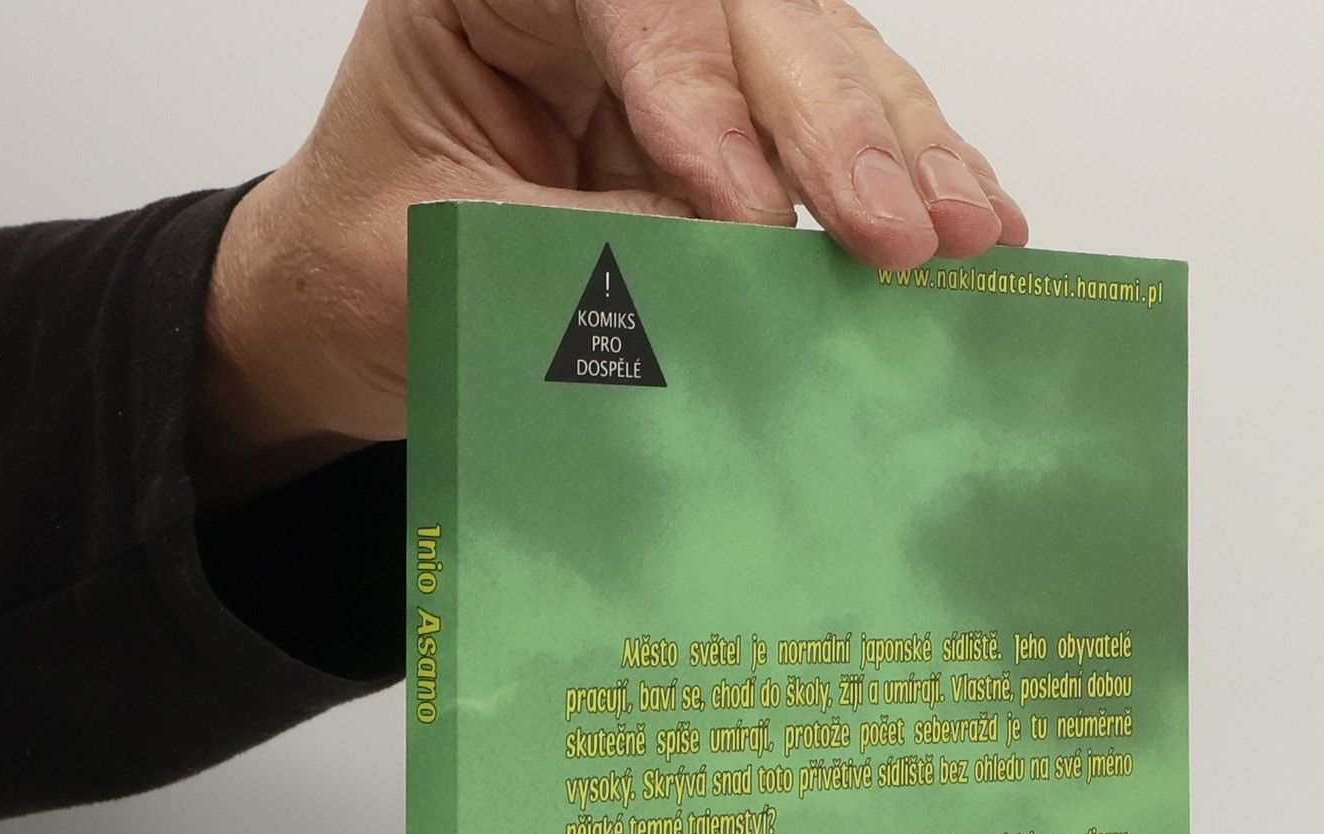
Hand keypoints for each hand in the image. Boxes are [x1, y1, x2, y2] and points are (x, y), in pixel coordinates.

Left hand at [192, 0, 1026, 506]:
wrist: (346, 312)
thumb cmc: (359, 268)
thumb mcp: (444, 255)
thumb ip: (586, 245)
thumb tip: (735, 262)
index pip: (632, 1)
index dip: (701, 101)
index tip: (749, 219)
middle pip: (754, 18)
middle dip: (836, 126)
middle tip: (900, 231)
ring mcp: (679, 54)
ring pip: (820, 57)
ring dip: (901, 147)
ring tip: (968, 231)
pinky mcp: (730, 123)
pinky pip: (836, 126)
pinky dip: (906, 171)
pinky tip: (977, 213)